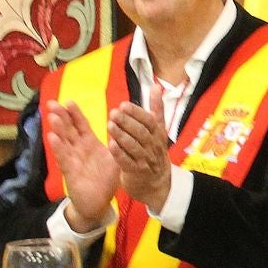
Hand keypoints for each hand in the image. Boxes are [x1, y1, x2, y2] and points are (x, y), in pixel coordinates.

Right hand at [44, 100, 118, 232]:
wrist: (98, 202)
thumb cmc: (105, 179)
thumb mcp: (115, 157)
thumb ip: (119, 143)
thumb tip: (127, 127)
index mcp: (90, 144)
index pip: (81, 125)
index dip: (75, 114)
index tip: (69, 101)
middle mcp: (79, 150)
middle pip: (68, 130)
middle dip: (61, 116)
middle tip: (52, 102)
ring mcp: (73, 160)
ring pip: (64, 141)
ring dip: (58, 128)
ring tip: (52, 115)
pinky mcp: (71, 172)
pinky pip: (64, 158)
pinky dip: (59, 147)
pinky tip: (52, 137)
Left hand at [108, 83, 172, 213]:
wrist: (156, 182)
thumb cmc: (153, 151)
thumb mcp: (158, 129)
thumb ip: (156, 108)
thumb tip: (156, 86)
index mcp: (158, 133)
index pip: (149, 121)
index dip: (137, 113)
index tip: (123, 105)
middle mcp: (152, 146)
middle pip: (141, 132)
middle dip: (127, 122)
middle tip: (113, 113)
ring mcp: (145, 160)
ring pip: (134, 146)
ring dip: (122, 135)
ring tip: (109, 125)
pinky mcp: (135, 172)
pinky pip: (127, 162)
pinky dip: (119, 153)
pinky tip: (110, 145)